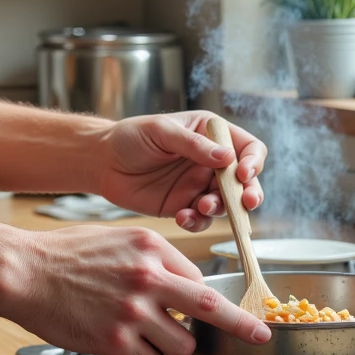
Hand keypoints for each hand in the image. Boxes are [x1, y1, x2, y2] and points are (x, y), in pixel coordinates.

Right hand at [17, 224, 271, 354]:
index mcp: (151, 246)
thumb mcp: (117, 239)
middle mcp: (148, 276)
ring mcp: (133, 310)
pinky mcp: (115, 339)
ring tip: (150, 340)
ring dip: (174, 348)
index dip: (207, 298)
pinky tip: (133, 353)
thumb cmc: (65, 254)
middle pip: (210, 307)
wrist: (24, 270)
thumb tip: (183, 283)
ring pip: (183, 344)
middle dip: (239, 326)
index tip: (226, 309)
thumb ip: (153, 259)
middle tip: (258, 335)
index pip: (199, 277)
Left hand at [92, 111, 265, 231]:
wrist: (102, 161)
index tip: (242, 173)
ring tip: (202, 206)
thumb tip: (227, 158)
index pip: (247, 147)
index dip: (252, 161)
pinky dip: (197, 221)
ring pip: (225, 204)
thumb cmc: (131, 137)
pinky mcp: (184, 206)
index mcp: (211, 135)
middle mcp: (210, 162)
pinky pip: (200, 219)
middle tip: (246, 202)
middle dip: (249, 193)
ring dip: (220, 208)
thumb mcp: (162, 132)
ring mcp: (198, 186)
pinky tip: (183, 217)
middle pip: (244, 181)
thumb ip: (193, 145)